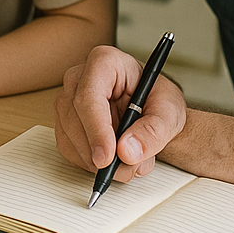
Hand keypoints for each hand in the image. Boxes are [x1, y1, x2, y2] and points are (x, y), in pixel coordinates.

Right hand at [54, 44, 185, 182]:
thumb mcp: (169, 113)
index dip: (96, 129)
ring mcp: (67, 99)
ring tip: (130, 164)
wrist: (152, 110)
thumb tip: (127, 152)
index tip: (108, 158)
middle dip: (99, 152)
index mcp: (104, 62)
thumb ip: (153, 131)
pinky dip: (90, 163)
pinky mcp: (64, 121)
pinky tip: (113, 160)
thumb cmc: (158, 100)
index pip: (89, 97)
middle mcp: (79, 77)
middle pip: (75, 119)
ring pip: (69, 137)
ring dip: (97, 161)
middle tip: (128, 170)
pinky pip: (68, 148)